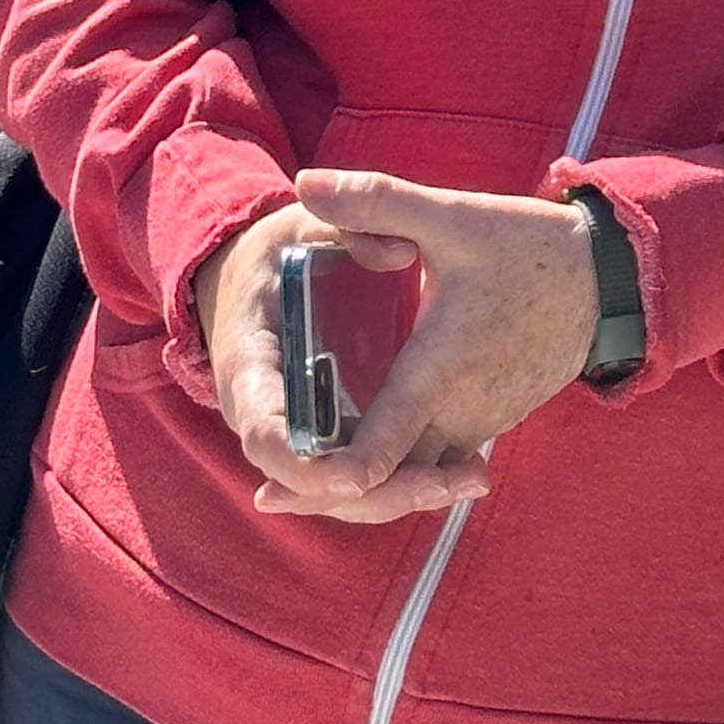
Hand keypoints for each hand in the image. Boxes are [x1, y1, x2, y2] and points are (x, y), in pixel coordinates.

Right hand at [192, 201, 460, 522]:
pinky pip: (361, 471)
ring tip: (474, 478)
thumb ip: (347, 232)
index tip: (353, 474)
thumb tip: (399, 253)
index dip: (304, 465)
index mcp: (249, 365)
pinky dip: (404, 480)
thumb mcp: (301, 230)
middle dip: (377, 492)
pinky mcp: (328, 434)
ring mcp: (297, 433)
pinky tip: (466, 474)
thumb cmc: (274, 255)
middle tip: (445, 484)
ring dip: (403, 493)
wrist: (249, 280)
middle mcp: (269, 415)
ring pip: (343, 489)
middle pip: (313, 481)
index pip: (266, 433)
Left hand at [264, 173, 599, 524]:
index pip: (382, 443)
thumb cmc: (530, 248)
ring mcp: (480, 423)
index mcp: (440, 368)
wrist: (609, 281)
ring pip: (416, 477)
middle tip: (272, 493)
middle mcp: (459, 410)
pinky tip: (362, 459)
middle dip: (331, 491)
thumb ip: (376, 202)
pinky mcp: (492, 421)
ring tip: (299, 484)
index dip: (336, 474)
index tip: (289, 484)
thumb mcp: (452, 216)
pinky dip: (401, 471)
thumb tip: (303, 182)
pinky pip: (439, 462)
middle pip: (391, 480)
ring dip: (367, 485)